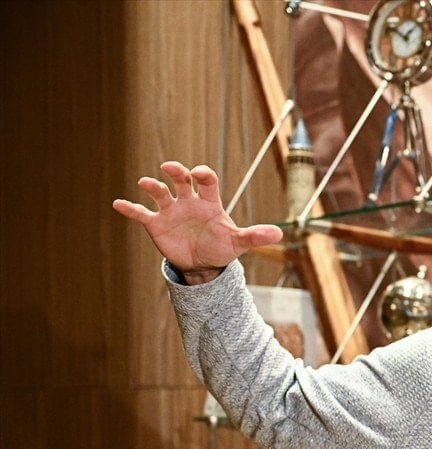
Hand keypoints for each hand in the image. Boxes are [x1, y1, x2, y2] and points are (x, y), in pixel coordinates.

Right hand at [112, 162, 282, 283]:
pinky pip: (141, 213)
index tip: (199, 173)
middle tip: (171, 168)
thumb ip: (255, 236)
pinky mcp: (156, 224)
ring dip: (152, 186)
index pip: (207, 181)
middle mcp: (188, 202)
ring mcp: (171, 211)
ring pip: (160, 193)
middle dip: (176, 172)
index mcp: (209, 202)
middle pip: (181, 180)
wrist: (203, 265)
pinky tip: (118, 203)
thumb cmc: (221, 248)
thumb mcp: (239, 243)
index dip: (203, 174)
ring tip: (146, 183)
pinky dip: (130, 208)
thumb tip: (280, 234)